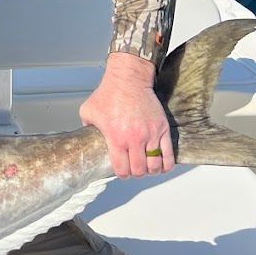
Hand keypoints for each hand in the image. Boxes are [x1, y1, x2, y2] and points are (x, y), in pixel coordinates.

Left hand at [79, 52, 173, 177]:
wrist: (128, 80)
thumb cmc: (108, 94)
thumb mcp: (88, 111)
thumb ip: (87, 128)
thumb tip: (88, 138)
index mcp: (116, 138)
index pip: (122, 169)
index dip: (122, 174)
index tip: (122, 171)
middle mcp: (134, 139)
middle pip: (139, 170)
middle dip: (136, 173)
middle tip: (134, 168)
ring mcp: (150, 135)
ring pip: (154, 165)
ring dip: (150, 170)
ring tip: (146, 165)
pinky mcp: (162, 129)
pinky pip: (168, 155)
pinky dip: (166, 164)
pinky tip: (161, 165)